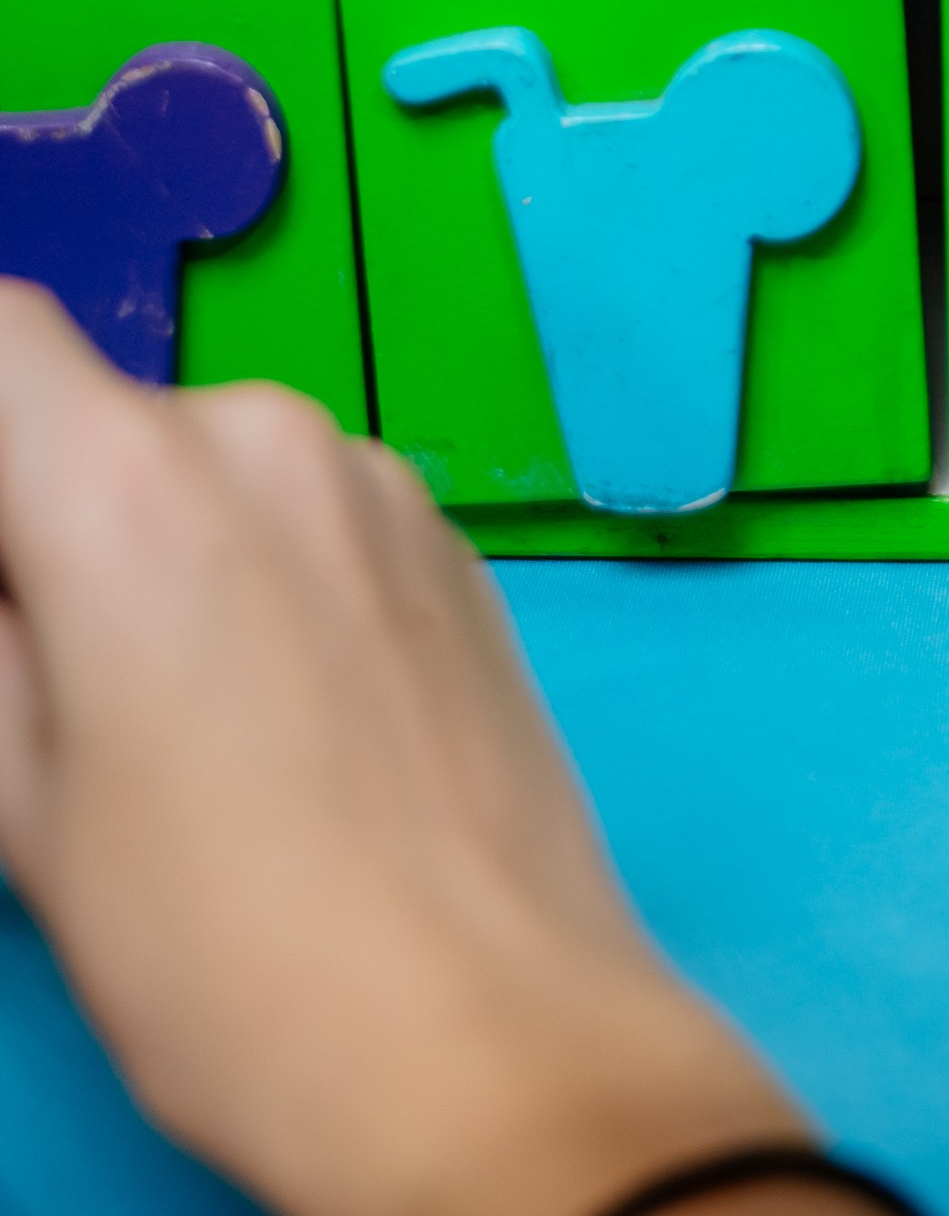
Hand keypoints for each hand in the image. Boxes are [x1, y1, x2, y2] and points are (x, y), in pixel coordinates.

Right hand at [0, 285, 814, 1215]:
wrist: (480, 1035)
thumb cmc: (222, 945)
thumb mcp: (24, 795)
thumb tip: (13, 570)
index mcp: (129, 479)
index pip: (2, 334)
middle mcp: (268, 435)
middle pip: (109, 431)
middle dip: (60, 533)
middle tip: (64, 690)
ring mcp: (384, 486)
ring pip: (219, 484)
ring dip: (173, 563)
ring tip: (189, 741)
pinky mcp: (461, 546)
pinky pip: (318, 526)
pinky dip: (273, 588)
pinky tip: (290, 736)